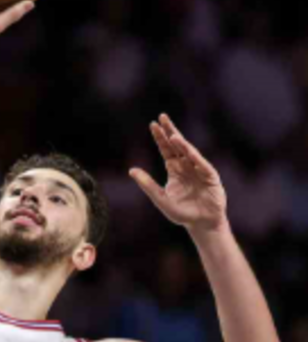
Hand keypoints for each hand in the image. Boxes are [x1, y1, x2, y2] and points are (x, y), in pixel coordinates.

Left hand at [130, 114, 227, 231]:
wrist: (201, 224)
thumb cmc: (181, 212)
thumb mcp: (160, 198)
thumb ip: (147, 185)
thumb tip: (131, 170)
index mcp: (174, 169)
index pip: (166, 149)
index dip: (160, 137)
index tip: (153, 124)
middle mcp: (187, 166)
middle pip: (177, 145)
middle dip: (170, 131)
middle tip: (162, 117)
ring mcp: (199, 170)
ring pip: (190, 152)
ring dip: (182, 143)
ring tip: (172, 134)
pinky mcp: (211, 177)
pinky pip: (202, 164)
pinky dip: (195, 156)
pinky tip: (187, 148)